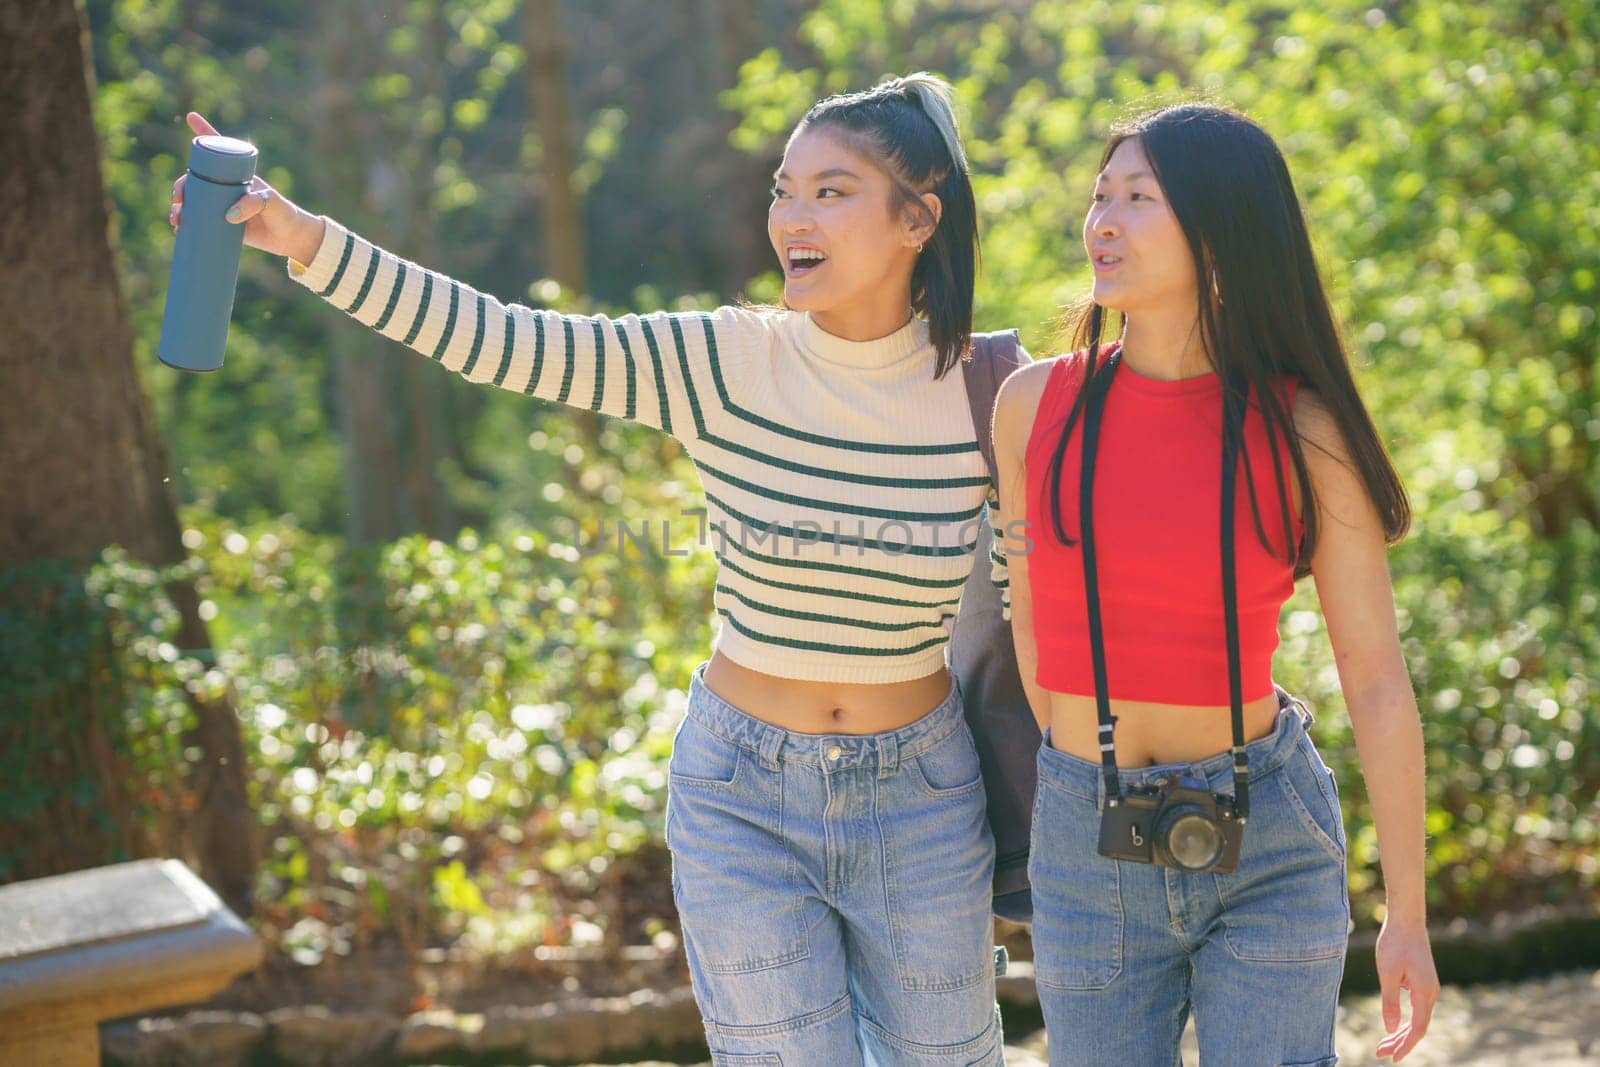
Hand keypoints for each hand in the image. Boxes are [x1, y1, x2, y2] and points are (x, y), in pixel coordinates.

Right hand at [168, 112, 324, 263]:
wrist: (291, 239)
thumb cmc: (284, 214)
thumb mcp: (271, 203)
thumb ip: (253, 204)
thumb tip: (228, 215)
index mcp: (238, 174)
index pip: (219, 151)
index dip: (205, 132)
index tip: (191, 115)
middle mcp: (227, 187)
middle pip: (195, 180)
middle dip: (180, 187)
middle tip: (177, 200)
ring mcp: (223, 205)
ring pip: (193, 201)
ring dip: (178, 208)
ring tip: (176, 220)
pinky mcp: (222, 224)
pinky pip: (199, 221)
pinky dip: (185, 224)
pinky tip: (177, 230)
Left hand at [1373, 917, 1438, 1060]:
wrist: (1406, 921)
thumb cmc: (1395, 944)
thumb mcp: (1387, 973)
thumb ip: (1390, 1002)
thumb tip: (1390, 1029)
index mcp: (1425, 993)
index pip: (1417, 1028)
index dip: (1405, 1045)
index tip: (1392, 1058)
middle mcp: (1431, 993)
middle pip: (1418, 1027)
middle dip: (1400, 1043)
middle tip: (1380, 1054)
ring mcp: (1428, 988)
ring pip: (1417, 1019)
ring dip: (1401, 1033)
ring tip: (1383, 1045)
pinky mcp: (1423, 983)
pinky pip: (1416, 1009)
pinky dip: (1404, 1020)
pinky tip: (1393, 1025)